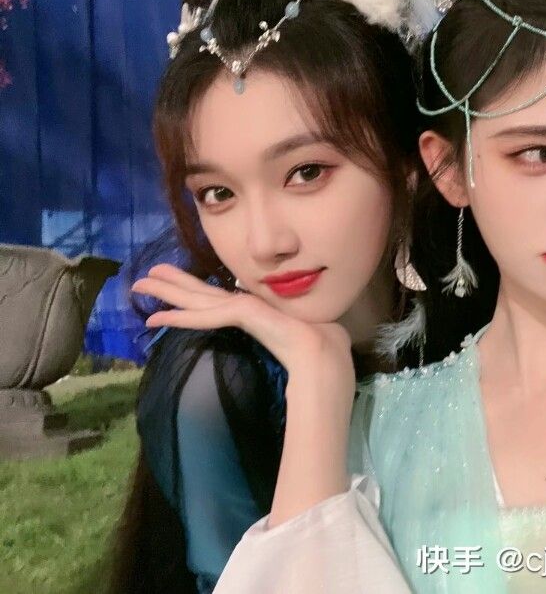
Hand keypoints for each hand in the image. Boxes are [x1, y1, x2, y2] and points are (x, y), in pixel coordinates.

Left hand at [133, 264, 353, 388]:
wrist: (322, 352)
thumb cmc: (314, 347)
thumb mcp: (289, 336)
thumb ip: (280, 331)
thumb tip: (282, 335)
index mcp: (254, 309)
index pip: (215, 296)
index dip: (192, 288)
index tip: (172, 281)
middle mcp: (244, 303)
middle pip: (199, 291)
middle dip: (171, 282)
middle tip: (145, 275)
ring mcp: (241, 306)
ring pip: (195, 297)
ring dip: (166, 291)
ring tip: (140, 283)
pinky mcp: (241, 312)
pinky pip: (202, 316)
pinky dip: (178, 317)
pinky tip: (157, 319)